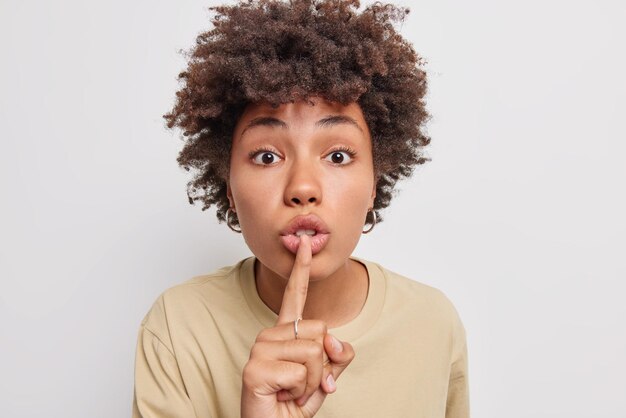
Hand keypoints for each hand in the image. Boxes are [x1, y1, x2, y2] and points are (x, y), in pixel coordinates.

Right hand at [241, 235, 354, 417]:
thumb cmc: (292, 406)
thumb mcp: (324, 378)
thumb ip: (336, 356)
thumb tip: (335, 341)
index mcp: (285, 334)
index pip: (295, 295)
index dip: (301, 269)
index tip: (304, 243)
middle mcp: (270, 335)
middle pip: (321, 330)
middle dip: (323, 364)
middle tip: (302, 384)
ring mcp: (260, 350)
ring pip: (314, 352)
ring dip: (312, 381)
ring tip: (292, 390)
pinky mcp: (255, 368)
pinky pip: (301, 373)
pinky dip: (302, 392)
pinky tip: (283, 396)